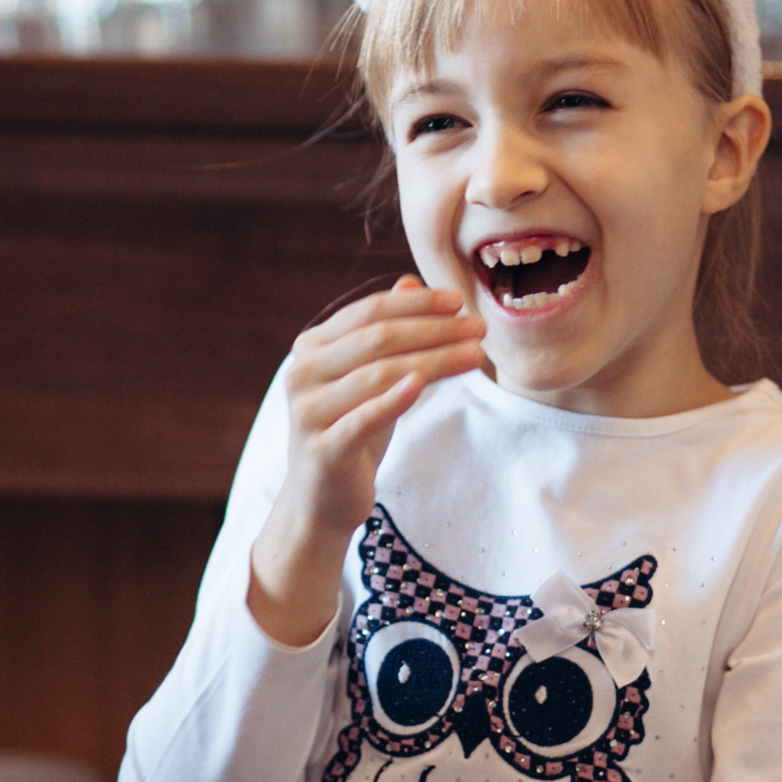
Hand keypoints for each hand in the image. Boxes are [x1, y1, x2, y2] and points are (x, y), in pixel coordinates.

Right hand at [249, 276, 483, 645]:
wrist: (321, 502)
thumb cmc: (351, 434)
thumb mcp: (370, 379)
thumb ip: (386, 334)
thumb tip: (411, 279)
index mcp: (312, 347)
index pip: (369, 312)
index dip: (416, 303)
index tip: (458, 301)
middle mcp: (303, 373)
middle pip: (377, 338)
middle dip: (434, 329)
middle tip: (478, 328)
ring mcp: (308, 411)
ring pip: (379, 373)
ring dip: (433, 360)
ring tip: (475, 355)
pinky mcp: (322, 449)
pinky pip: (363, 418)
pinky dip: (394, 399)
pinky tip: (424, 384)